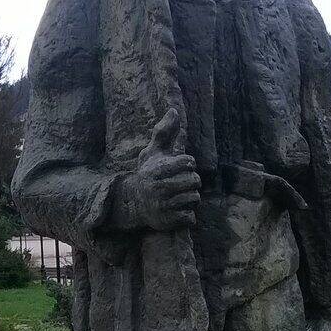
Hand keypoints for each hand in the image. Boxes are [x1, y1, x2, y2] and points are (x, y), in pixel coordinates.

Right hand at [120, 108, 200, 230]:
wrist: (135, 204)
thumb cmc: (149, 174)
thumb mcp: (153, 152)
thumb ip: (164, 132)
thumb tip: (174, 110)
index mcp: (157, 170)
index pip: (188, 162)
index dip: (188, 163)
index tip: (180, 166)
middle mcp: (159, 188)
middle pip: (195, 181)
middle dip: (192, 181)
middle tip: (181, 182)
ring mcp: (163, 206)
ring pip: (195, 198)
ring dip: (190, 197)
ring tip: (179, 195)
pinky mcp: (168, 221)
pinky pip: (191, 216)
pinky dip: (188, 214)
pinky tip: (177, 209)